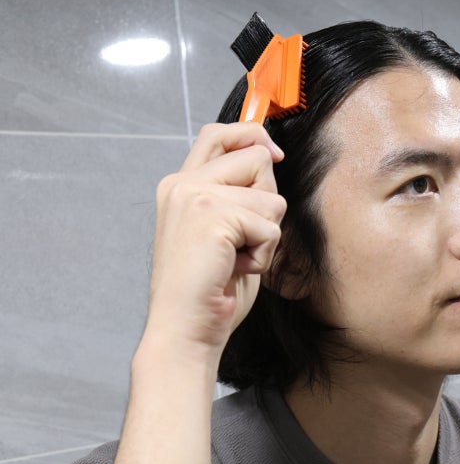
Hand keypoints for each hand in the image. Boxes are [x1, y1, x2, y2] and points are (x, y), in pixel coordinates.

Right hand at [144, 122, 286, 362]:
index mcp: (180, 185)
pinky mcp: (212, 215)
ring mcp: (195, 196)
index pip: (220, 134)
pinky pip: (270, 226)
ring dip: (266, 235)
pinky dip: (264, 254)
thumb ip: (238, 196)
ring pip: (271, 197)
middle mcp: (183, 184)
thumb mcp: (224, 231)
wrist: (184, 330)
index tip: (275, 154)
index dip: (253, 136)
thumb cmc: (209, 289)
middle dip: (267, 200)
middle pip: (257, 157)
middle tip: (243, 238)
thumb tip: (271, 160)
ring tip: (236, 259)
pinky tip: (236, 269)